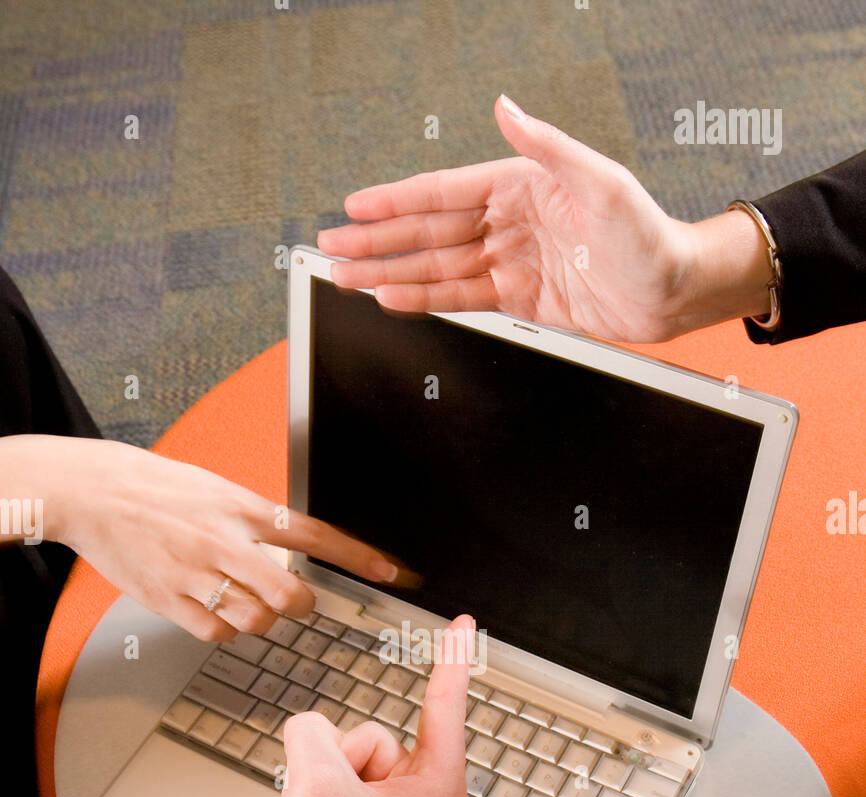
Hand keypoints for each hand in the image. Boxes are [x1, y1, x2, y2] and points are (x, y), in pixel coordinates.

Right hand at [0, 434, 405, 640]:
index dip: (360, 557)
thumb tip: (294, 547)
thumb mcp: (217, 489)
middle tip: (293, 603)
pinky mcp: (169, 599)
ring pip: (256, 620)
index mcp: (243, 507)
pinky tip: (210, 608)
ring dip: (259, 619)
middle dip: (300, 608)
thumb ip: (255, 519)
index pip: (317, 534)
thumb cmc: (156, 487)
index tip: (394, 572)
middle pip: (290, 596)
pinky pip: (217, 632)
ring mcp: (196, 573)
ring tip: (239, 598)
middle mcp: (225, 540)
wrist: (92, 490)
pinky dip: (223, 629)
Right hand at [232, 615, 474, 796]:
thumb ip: (312, 731)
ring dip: (326, 792)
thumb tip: (310, 733)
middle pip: (375, 740)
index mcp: (441, 792)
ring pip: (353, 771)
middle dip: (339, 763)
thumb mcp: (312, 783)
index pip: (445, 706)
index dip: (453, 658)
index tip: (468, 626)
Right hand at [318, 94, 771, 342]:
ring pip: (436, 267)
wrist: (673, 292)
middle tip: (332, 248)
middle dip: (377, 242)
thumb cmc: (649, 234)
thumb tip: (506, 108)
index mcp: (522, 186)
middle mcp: (510, 223)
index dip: (396, 200)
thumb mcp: (603, 181)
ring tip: (348, 277)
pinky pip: (461, 298)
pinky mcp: (519, 299)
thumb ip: (548, 146)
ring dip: (390, 272)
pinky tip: (393, 298)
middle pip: (429, 232)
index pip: (444, 192)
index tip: (356, 206)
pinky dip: (425, 299)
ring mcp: (511, 262)